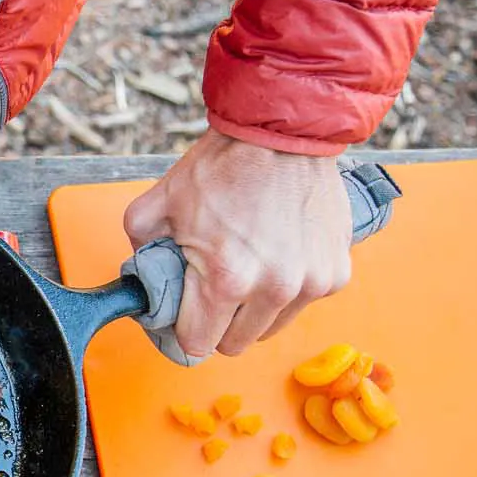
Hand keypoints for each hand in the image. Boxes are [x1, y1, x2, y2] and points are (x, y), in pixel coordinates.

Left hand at [122, 128, 351, 358]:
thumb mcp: (158, 204)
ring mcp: (310, 284)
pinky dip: (287, 288)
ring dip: (253, 309)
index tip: (183, 313)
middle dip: (217, 320)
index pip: (197, 344)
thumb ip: (140, 250)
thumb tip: (141, 278)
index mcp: (226, 280)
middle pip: (233, 343)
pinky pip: (302, 302)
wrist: (283, 132)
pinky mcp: (336, 273)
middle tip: (211, 285)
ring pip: (269, 327)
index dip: (183, 329)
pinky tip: (277, 253)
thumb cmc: (224, 166)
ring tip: (246, 265)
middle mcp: (273, 289)